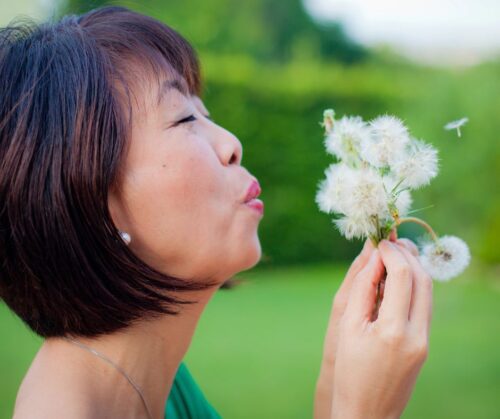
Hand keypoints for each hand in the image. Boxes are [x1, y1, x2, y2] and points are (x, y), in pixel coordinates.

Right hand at [330, 240, 431, 418]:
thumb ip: (362, 286)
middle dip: (406, 254)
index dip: (391, 251)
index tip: (378, 241)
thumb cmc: (348, 368)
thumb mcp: (347, 324)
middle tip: (388, 243)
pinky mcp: (425, 346)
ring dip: (412, 268)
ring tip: (390, 257)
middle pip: (423, 279)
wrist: (366, 411)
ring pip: (428, 291)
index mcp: (393, 330)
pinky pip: (424, 306)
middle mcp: (417, 334)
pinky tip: (394, 282)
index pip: (402, 274)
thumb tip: (372, 255)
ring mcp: (425, 342)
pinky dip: (412, 286)